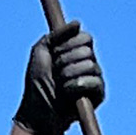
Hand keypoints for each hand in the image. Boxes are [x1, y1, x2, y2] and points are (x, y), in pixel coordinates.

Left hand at [13, 20, 104, 134]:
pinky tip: (67, 94)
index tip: (54, 56)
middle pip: (86, 50)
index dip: (67, 45)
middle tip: (55, 74)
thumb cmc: (37, 83)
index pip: (85, 37)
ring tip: (59, 86)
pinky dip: (76, 86)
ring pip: (89, 65)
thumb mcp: (40, 51)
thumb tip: (78, 23)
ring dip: (68, 75)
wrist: (37, 111)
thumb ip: (57, 34)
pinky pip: (94, 82)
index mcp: (78, 51)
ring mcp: (95, 78)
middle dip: (65, 61)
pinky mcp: (99, 95)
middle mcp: (89, 63)